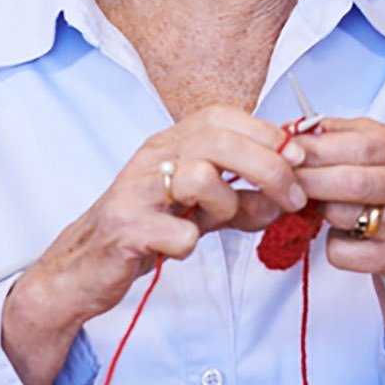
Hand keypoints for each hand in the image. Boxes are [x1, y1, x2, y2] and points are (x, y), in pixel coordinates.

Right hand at [2, 105, 306, 384]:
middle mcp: (151, 157)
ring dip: (227, 203)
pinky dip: (189, 244)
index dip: (266, 133)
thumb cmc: (147, 228)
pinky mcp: (124, 229)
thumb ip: (242, 197)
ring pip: (199, 176)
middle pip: (219, 141)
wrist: (84, 267)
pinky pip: (177, 232)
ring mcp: (135, 191)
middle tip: (292, 197)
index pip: (223, 116)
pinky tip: (179, 247)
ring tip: (221, 222)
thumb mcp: (200, 207)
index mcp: (169, 143)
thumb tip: (291, 194)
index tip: (299, 158)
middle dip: (267, 167)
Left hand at [295, 117, 384, 278]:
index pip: (363, 145)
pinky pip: (341, 249)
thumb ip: (340, 132)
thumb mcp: (379, 142)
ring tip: (330, 202)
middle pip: (353, 181)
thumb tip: (294, 130)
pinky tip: (348, 232)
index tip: (291, 149)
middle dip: (309, 178)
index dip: (319, 148)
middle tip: (286, 176)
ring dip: (322, 208)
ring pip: (341, 215)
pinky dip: (332, 240)